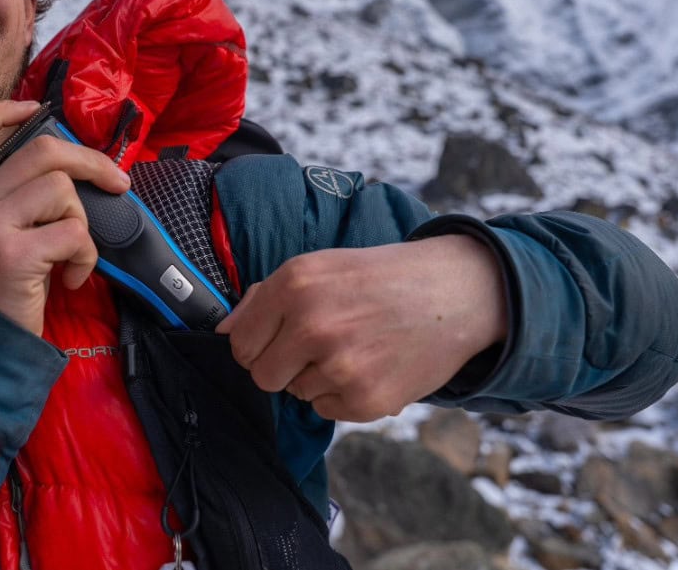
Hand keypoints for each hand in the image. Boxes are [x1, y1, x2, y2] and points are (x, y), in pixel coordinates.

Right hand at [0, 101, 130, 335]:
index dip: (2, 112)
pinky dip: (86, 257)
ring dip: (82, 222)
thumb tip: (73, 168)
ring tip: (70, 253)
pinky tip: (72, 277)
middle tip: (117, 183)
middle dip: (90, 162)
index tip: (36, 113)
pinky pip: (75, 233)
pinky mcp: (14, 254)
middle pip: (41, 150)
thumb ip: (15, 198)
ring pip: (62, 190)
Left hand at [215, 235, 506, 421]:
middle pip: (261, 375)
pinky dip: (343, 394)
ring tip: (354, 347)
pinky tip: (370, 365)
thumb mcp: (319, 266)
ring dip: (316, 377)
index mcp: (295, 285)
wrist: (454, 293)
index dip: (256, 343)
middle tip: (316, 345)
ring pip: (295, 394)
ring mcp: (340, 366)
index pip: (239, 342)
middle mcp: (312, 325)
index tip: (278, 338)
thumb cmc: (380, 278)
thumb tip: (223, 330)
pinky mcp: (365, 399)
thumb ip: (264, 297)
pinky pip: (326, 410)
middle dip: (281, 366)